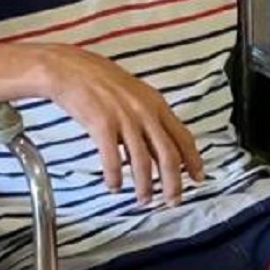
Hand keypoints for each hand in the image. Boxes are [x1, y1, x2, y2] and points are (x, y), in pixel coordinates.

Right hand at [39, 44, 203, 205]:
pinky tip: (114, 185)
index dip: (193, 160)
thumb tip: (159, 147)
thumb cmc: (100, 81)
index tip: (199, 178)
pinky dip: (115, 177)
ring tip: (143, 200)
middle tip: (173, 201)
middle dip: (174, 183)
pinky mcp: (101, 125)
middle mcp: (145, 112)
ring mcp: (124, 118)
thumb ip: (149, 118)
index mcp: (156, 104)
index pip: (183, 137)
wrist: (70, 69)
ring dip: (145, 186)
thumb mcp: (135, 94)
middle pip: (168, 154)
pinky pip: (113, 159)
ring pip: (142, 162)